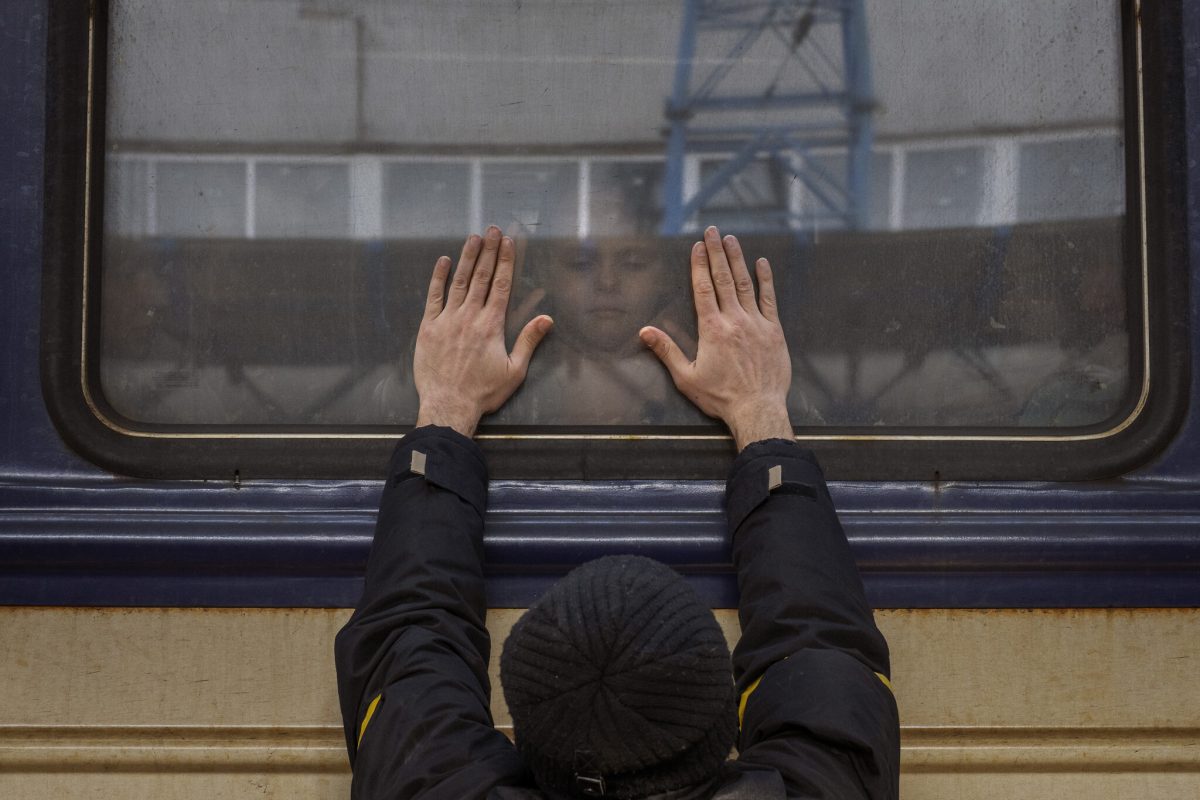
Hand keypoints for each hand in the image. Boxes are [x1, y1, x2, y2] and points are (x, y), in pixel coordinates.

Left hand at [413, 227, 552, 436]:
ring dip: (467, 258)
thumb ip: (529, 341)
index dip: (505, 261)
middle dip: (488, 251)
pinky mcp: (428, 327)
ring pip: (459, 282)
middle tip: (492, 230)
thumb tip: (547, 319)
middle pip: (481, 277)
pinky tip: (443, 261)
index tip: (508, 242)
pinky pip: (434, 297)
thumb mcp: (514, 371)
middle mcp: (469, 316)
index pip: (500, 285)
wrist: (448, 405)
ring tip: (474, 238)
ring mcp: (447, 320)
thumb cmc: (483, 392)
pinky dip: (439, 278)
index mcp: (491, 325)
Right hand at [640, 227, 793, 450]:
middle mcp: (734, 319)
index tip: (697, 246)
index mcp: (712, 328)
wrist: (758, 409)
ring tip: (731, 239)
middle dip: (716, 253)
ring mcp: (756, 323)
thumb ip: (666, 351)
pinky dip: (765, 280)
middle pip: (723, 279)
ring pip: (745, 283)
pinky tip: (761, 264)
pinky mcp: (774, 331)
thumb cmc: (721, 397)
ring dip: (737, 259)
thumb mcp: (686, 377)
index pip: (703, 288)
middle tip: (712, 231)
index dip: (699, 265)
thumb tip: (645, 332)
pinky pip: (769, 299)